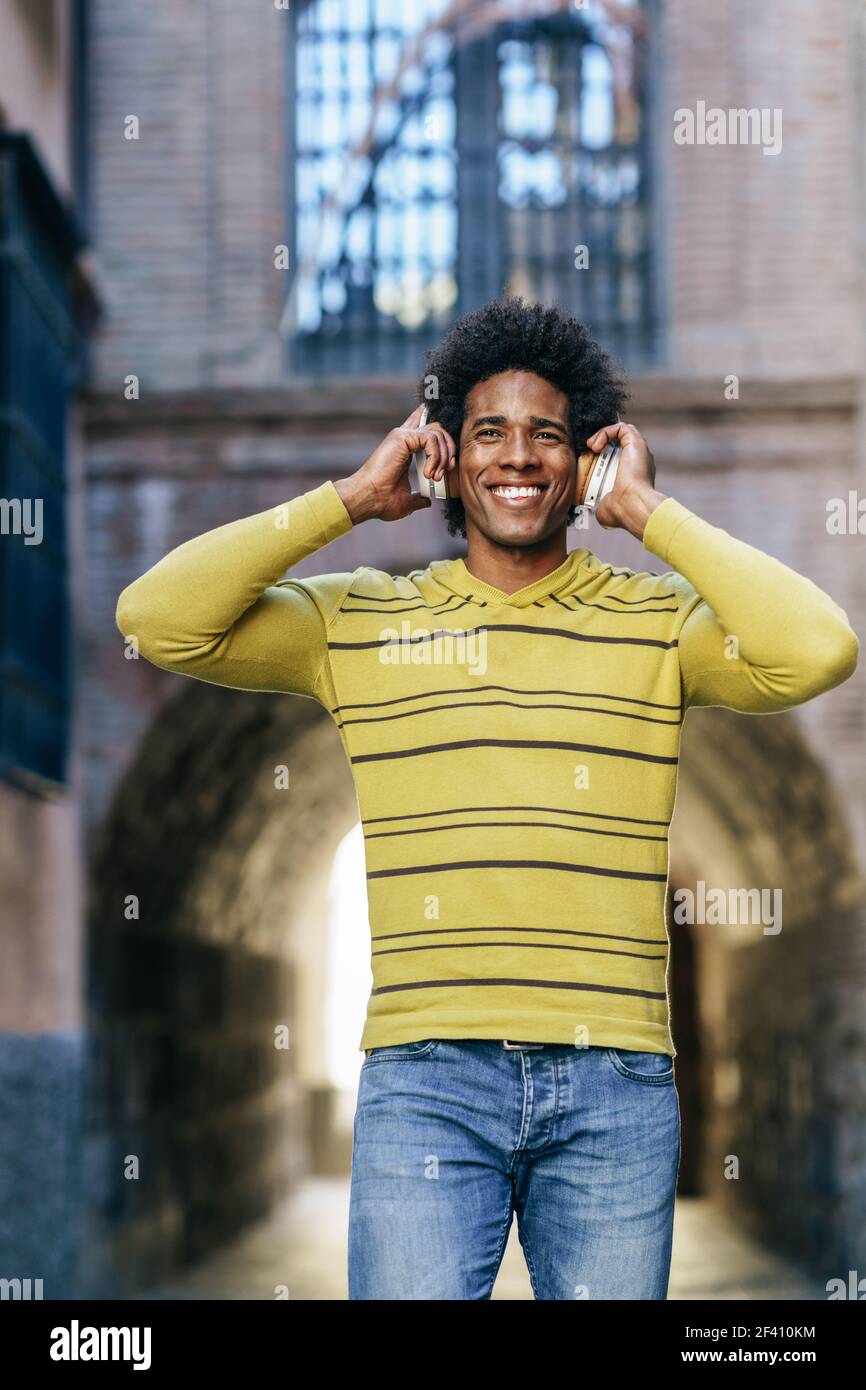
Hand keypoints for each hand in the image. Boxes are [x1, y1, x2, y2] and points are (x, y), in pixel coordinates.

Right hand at [334, 403, 457, 523]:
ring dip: (443, 456)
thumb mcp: (407, 500)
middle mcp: (403, 438)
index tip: (445, 439)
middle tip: (449, 469)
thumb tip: (427, 501)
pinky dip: (435, 456)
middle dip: (449, 448)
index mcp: (404, 449)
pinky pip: (431, 439)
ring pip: (437, 433)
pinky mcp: (403, 437)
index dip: (435, 427)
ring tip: (435, 476)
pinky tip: (428, 472)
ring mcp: (402, 436)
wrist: (370, 499)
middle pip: (437, 428)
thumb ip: (418, 498)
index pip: (422, 429)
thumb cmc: (382, 501)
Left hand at [583, 421, 666, 540]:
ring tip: (590, 447)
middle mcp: (639, 461)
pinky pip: (621, 427)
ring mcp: (639, 451)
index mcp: (634, 476)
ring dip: (602, 435)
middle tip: (587, 455)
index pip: (619, 459)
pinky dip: (605, 432)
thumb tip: (595, 508)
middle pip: (619, 444)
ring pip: (621, 432)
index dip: (602, 458)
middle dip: (601, 445)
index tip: (588, 465)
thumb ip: (599, 504)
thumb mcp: (604, 508)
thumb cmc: (620, 511)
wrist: (631, 506)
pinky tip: (595, 446)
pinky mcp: (636, 442)